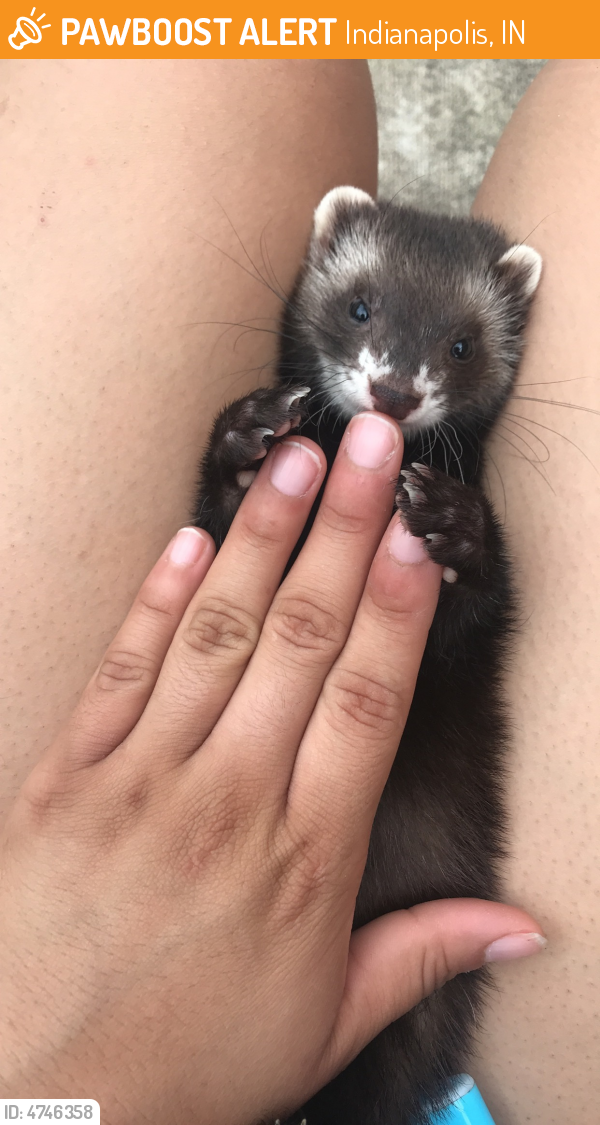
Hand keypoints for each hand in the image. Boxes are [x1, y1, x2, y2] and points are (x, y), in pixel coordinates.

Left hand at [0, 413, 544, 1124]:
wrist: (45, 1103)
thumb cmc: (194, 1065)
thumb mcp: (328, 1023)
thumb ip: (423, 955)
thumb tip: (521, 927)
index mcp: (303, 855)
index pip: (365, 702)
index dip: (396, 610)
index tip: (419, 536)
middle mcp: (227, 796)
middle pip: (301, 639)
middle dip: (342, 529)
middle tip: (367, 443)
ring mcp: (141, 778)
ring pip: (215, 633)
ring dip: (260, 537)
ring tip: (293, 458)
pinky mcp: (67, 777)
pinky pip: (121, 670)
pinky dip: (157, 600)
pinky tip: (192, 538)